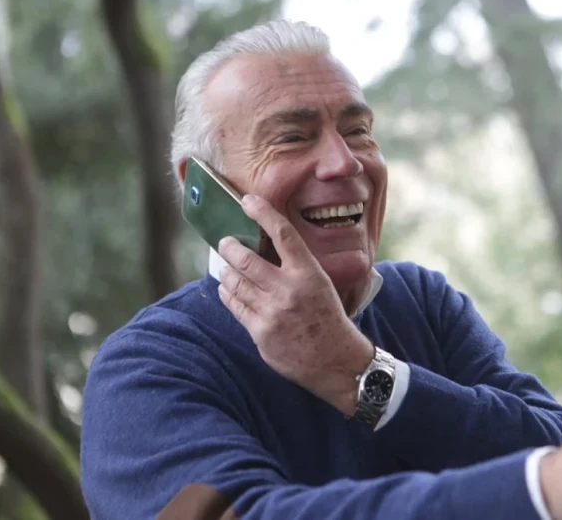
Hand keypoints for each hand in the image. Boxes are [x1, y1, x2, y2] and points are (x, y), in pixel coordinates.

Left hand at [216, 194, 373, 414]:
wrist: (336, 361)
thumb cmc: (329, 319)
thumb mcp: (321, 285)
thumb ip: (297, 268)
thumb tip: (267, 249)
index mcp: (309, 273)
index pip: (282, 234)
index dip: (263, 213)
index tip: (247, 200)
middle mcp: (289, 289)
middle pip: (248, 258)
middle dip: (231, 247)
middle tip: (226, 242)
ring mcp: (272, 312)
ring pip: (236, 282)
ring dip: (226, 270)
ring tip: (225, 266)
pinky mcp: (261, 332)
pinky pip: (235, 306)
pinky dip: (228, 294)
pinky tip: (227, 289)